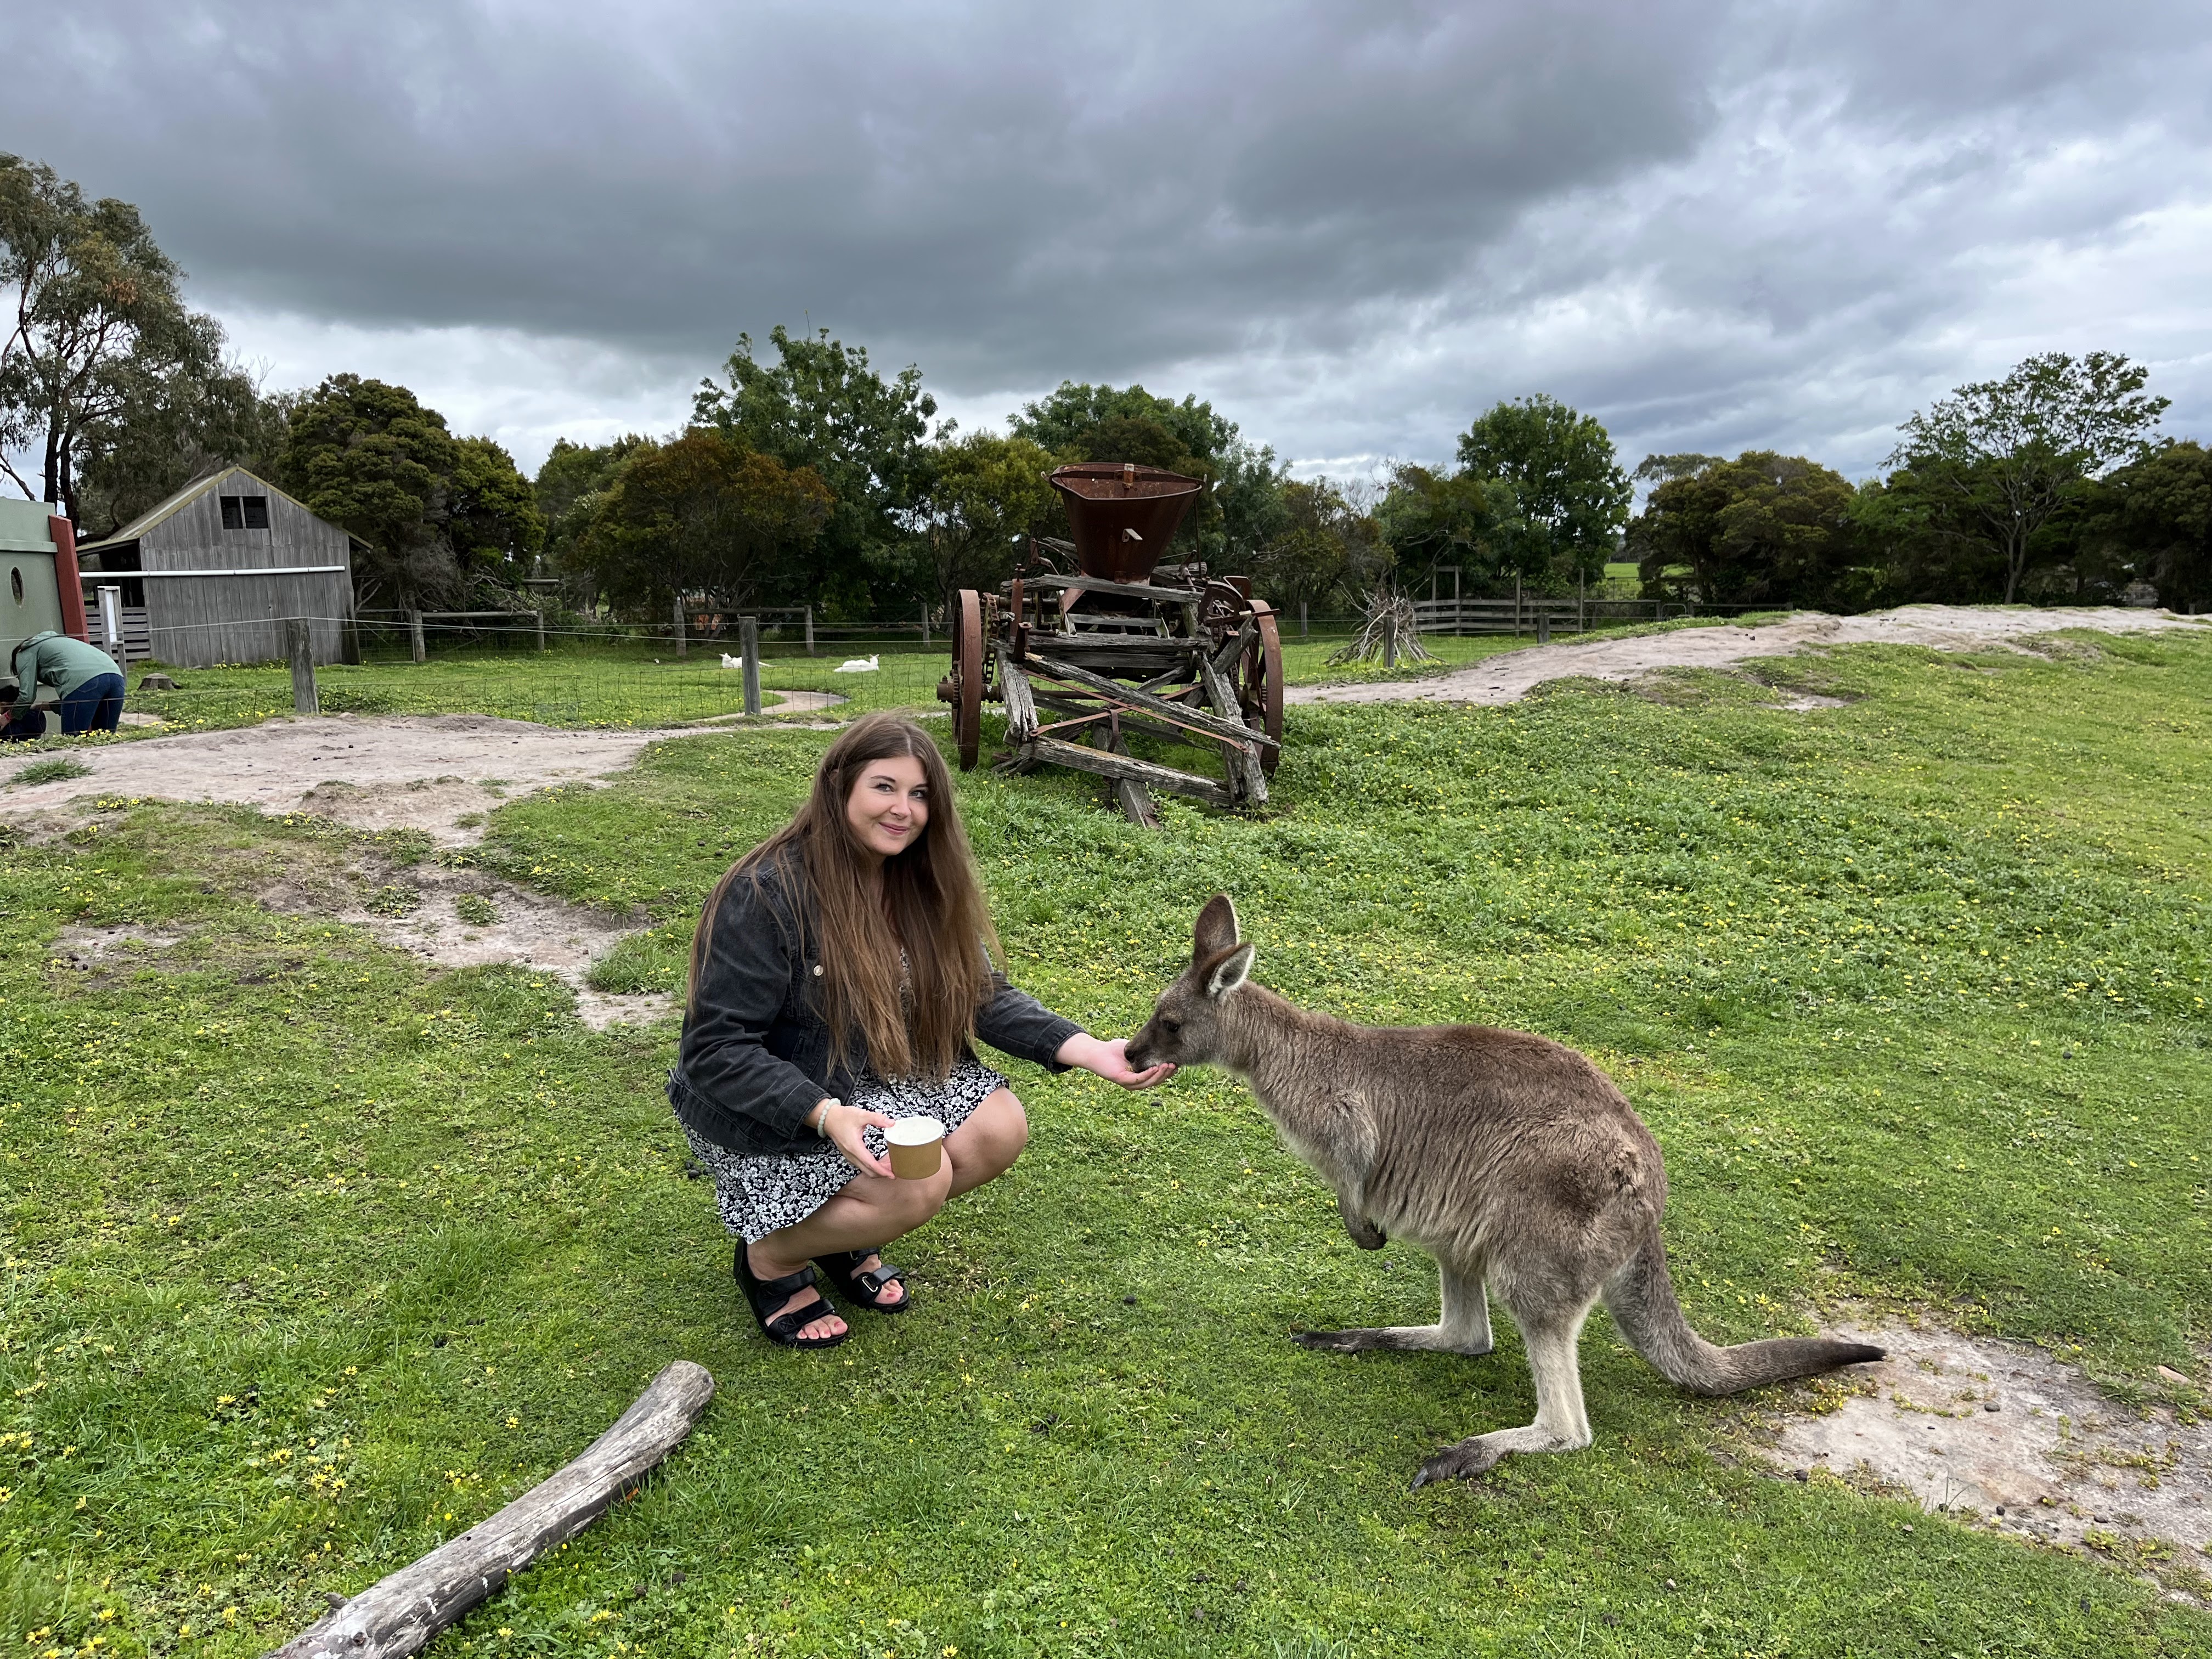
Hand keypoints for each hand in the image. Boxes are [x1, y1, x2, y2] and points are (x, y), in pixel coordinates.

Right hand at [818, 1101, 894, 1177]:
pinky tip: (879, 1161)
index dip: (882, 1171)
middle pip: (868, 1171)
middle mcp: (851, 1155)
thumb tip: (891, 1123)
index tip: (892, 1175)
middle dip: (882, 1173)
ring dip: (877, 1170)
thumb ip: (876, 1119)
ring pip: (865, 1169)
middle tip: (895, 1170)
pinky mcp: (849, 1154)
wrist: (828, 1118)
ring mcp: (849, 1156)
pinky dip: (871, 1167)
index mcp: (855, 1147)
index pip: (870, 1164)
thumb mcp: (861, 1115)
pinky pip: (862, 1165)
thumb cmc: (843, 1116)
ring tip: (889, 1166)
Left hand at [1057, 1033, 1174, 1089]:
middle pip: (1154, 1082)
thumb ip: (1145, 1049)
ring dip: (1160, 1075)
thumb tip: (1159, 1041)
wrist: (1096, 1051)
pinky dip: (1148, 1075)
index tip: (1176, 1064)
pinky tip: (1156, 1068)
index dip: (1166, 1073)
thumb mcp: (1133, 1049)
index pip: (1155, 1077)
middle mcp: (1134, 1083)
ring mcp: (1128, 1083)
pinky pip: (1138, 1079)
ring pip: (1148, 1083)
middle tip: (1175, 1065)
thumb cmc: (1112, 1050)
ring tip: (1169, 1066)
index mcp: (1137, 1077)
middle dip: (1166, 1074)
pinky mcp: (1122, 1080)